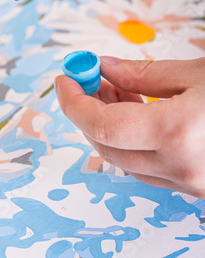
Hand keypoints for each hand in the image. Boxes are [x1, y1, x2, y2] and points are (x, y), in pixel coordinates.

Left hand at [55, 57, 204, 197]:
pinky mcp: (197, 188)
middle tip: (87, 80)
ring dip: (109, 128)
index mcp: (178, 133)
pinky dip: (133, 143)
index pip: (103, 125)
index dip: (75, 102)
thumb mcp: (197, 74)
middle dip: (87, 112)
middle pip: (108, 147)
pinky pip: (150, 170)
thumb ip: (145, 73)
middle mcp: (180, 167)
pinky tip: (137, 113)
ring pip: (126, 162)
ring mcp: (190, 183)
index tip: (65, 81)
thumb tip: (105, 69)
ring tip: (113, 90)